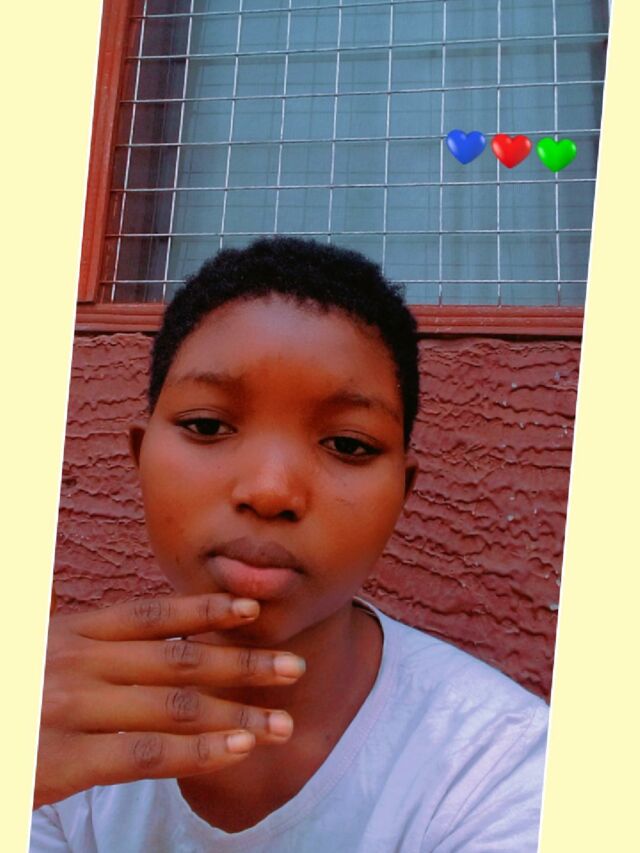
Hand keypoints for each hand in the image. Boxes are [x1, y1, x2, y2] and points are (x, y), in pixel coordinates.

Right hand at [34, 592, 304, 808]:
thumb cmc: (11, 697)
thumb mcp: (45, 656)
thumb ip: (93, 647)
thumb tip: (152, 640)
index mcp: (73, 633)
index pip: (152, 614)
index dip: (206, 609)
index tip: (254, 608)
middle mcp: (77, 662)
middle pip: (177, 658)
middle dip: (241, 663)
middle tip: (292, 668)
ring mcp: (72, 709)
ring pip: (173, 705)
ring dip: (235, 712)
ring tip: (282, 720)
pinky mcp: (65, 760)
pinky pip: (146, 753)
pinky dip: (198, 749)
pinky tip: (236, 749)